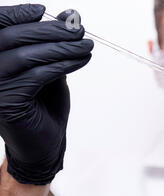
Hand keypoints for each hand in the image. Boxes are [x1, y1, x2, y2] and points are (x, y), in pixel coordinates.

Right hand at [0, 4, 92, 184]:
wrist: (43, 145)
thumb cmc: (44, 106)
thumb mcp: (48, 69)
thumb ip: (53, 44)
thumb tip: (71, 16)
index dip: (16, 15)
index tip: (44, 11)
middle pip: (12, 38)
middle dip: (49, 30)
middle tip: (78, 29)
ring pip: (26, 56)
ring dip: (61, 47)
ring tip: (87, 44)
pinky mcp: (7, 103)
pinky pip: (38, 75)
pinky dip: (63, 64)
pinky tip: (82, 59)